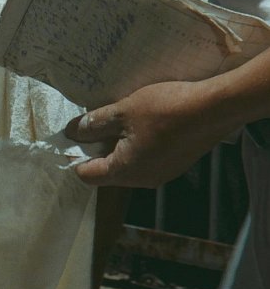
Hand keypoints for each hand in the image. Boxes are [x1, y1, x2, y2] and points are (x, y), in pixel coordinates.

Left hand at [63, 80, 237, 187]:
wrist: (216, 108)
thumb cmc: (165, 110)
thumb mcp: (122, 111)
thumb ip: (93, 124)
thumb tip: (71, 132)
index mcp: (124, 172)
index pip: (87, 175)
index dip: (74, 156)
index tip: (73, 136)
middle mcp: (141, 180)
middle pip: (106, 171)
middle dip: (96, 148)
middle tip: (95, 121)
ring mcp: (161, 174)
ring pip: (126, 164)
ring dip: (117, 144)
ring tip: (120, 118)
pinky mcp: (175, 164)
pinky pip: (145, 159)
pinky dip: (137, 144)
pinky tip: (142, 123)